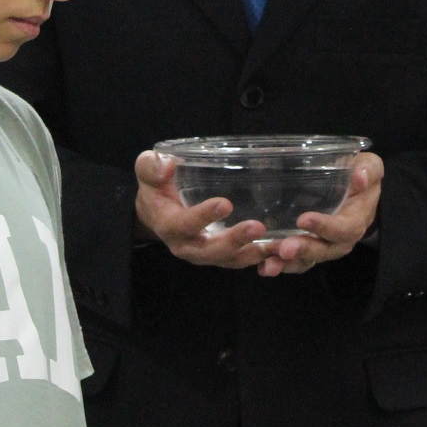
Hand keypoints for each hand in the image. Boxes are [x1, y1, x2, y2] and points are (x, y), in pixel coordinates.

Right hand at [133, 150, 270, 270]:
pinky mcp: (219, 255)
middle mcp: (186, 245)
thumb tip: (166, 166)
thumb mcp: (147, 171)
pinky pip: (238, 260)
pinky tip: (278, 249)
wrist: (156, 211)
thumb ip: (151, 167)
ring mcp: (204, 253)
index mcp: (168, 224)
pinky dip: (258, 258)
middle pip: (210, 251)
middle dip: (234, 241)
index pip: (184, 224)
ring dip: (251, 254)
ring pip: (227, 260)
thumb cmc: (155, 186)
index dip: (203, 216)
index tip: (225, 204)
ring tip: (274, 245)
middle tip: (258, 227)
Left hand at [255, 153, 383, 277]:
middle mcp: (341, 239)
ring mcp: (324, 246)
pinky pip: (296, 262)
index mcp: (356, 219)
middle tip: (284, 248)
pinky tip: (262, 266)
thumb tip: (360, 177)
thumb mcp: (370, 166)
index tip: (303, 219)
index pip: (344, 228)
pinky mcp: (308, 248)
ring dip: (288, 264)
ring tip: (269, 263)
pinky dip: (280, 265)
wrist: (354, 188)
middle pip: (324, 251)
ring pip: (308, 260)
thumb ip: (368, 170)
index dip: (325, 227)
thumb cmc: (358, 175)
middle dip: (304, 250)